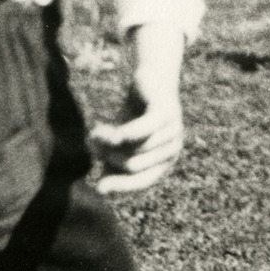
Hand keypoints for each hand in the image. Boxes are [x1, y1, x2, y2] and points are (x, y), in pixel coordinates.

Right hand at [91, 79, 183, 194]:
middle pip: (131, 165)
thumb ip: (112, 166)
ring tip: (98, 131)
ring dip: (106, 142)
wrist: (148, 80)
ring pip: (131, 149)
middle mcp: (173, 148)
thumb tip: (101, 190)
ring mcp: (172, 131)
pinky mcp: (163, 113)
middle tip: (96, 143)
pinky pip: (136, 133)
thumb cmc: (134, 115)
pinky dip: (114, 135)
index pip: (142, 182)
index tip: (98, 186)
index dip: (119, 185)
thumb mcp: (120, 145)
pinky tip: (98, 130)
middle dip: (107, 157)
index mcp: (166, 159)